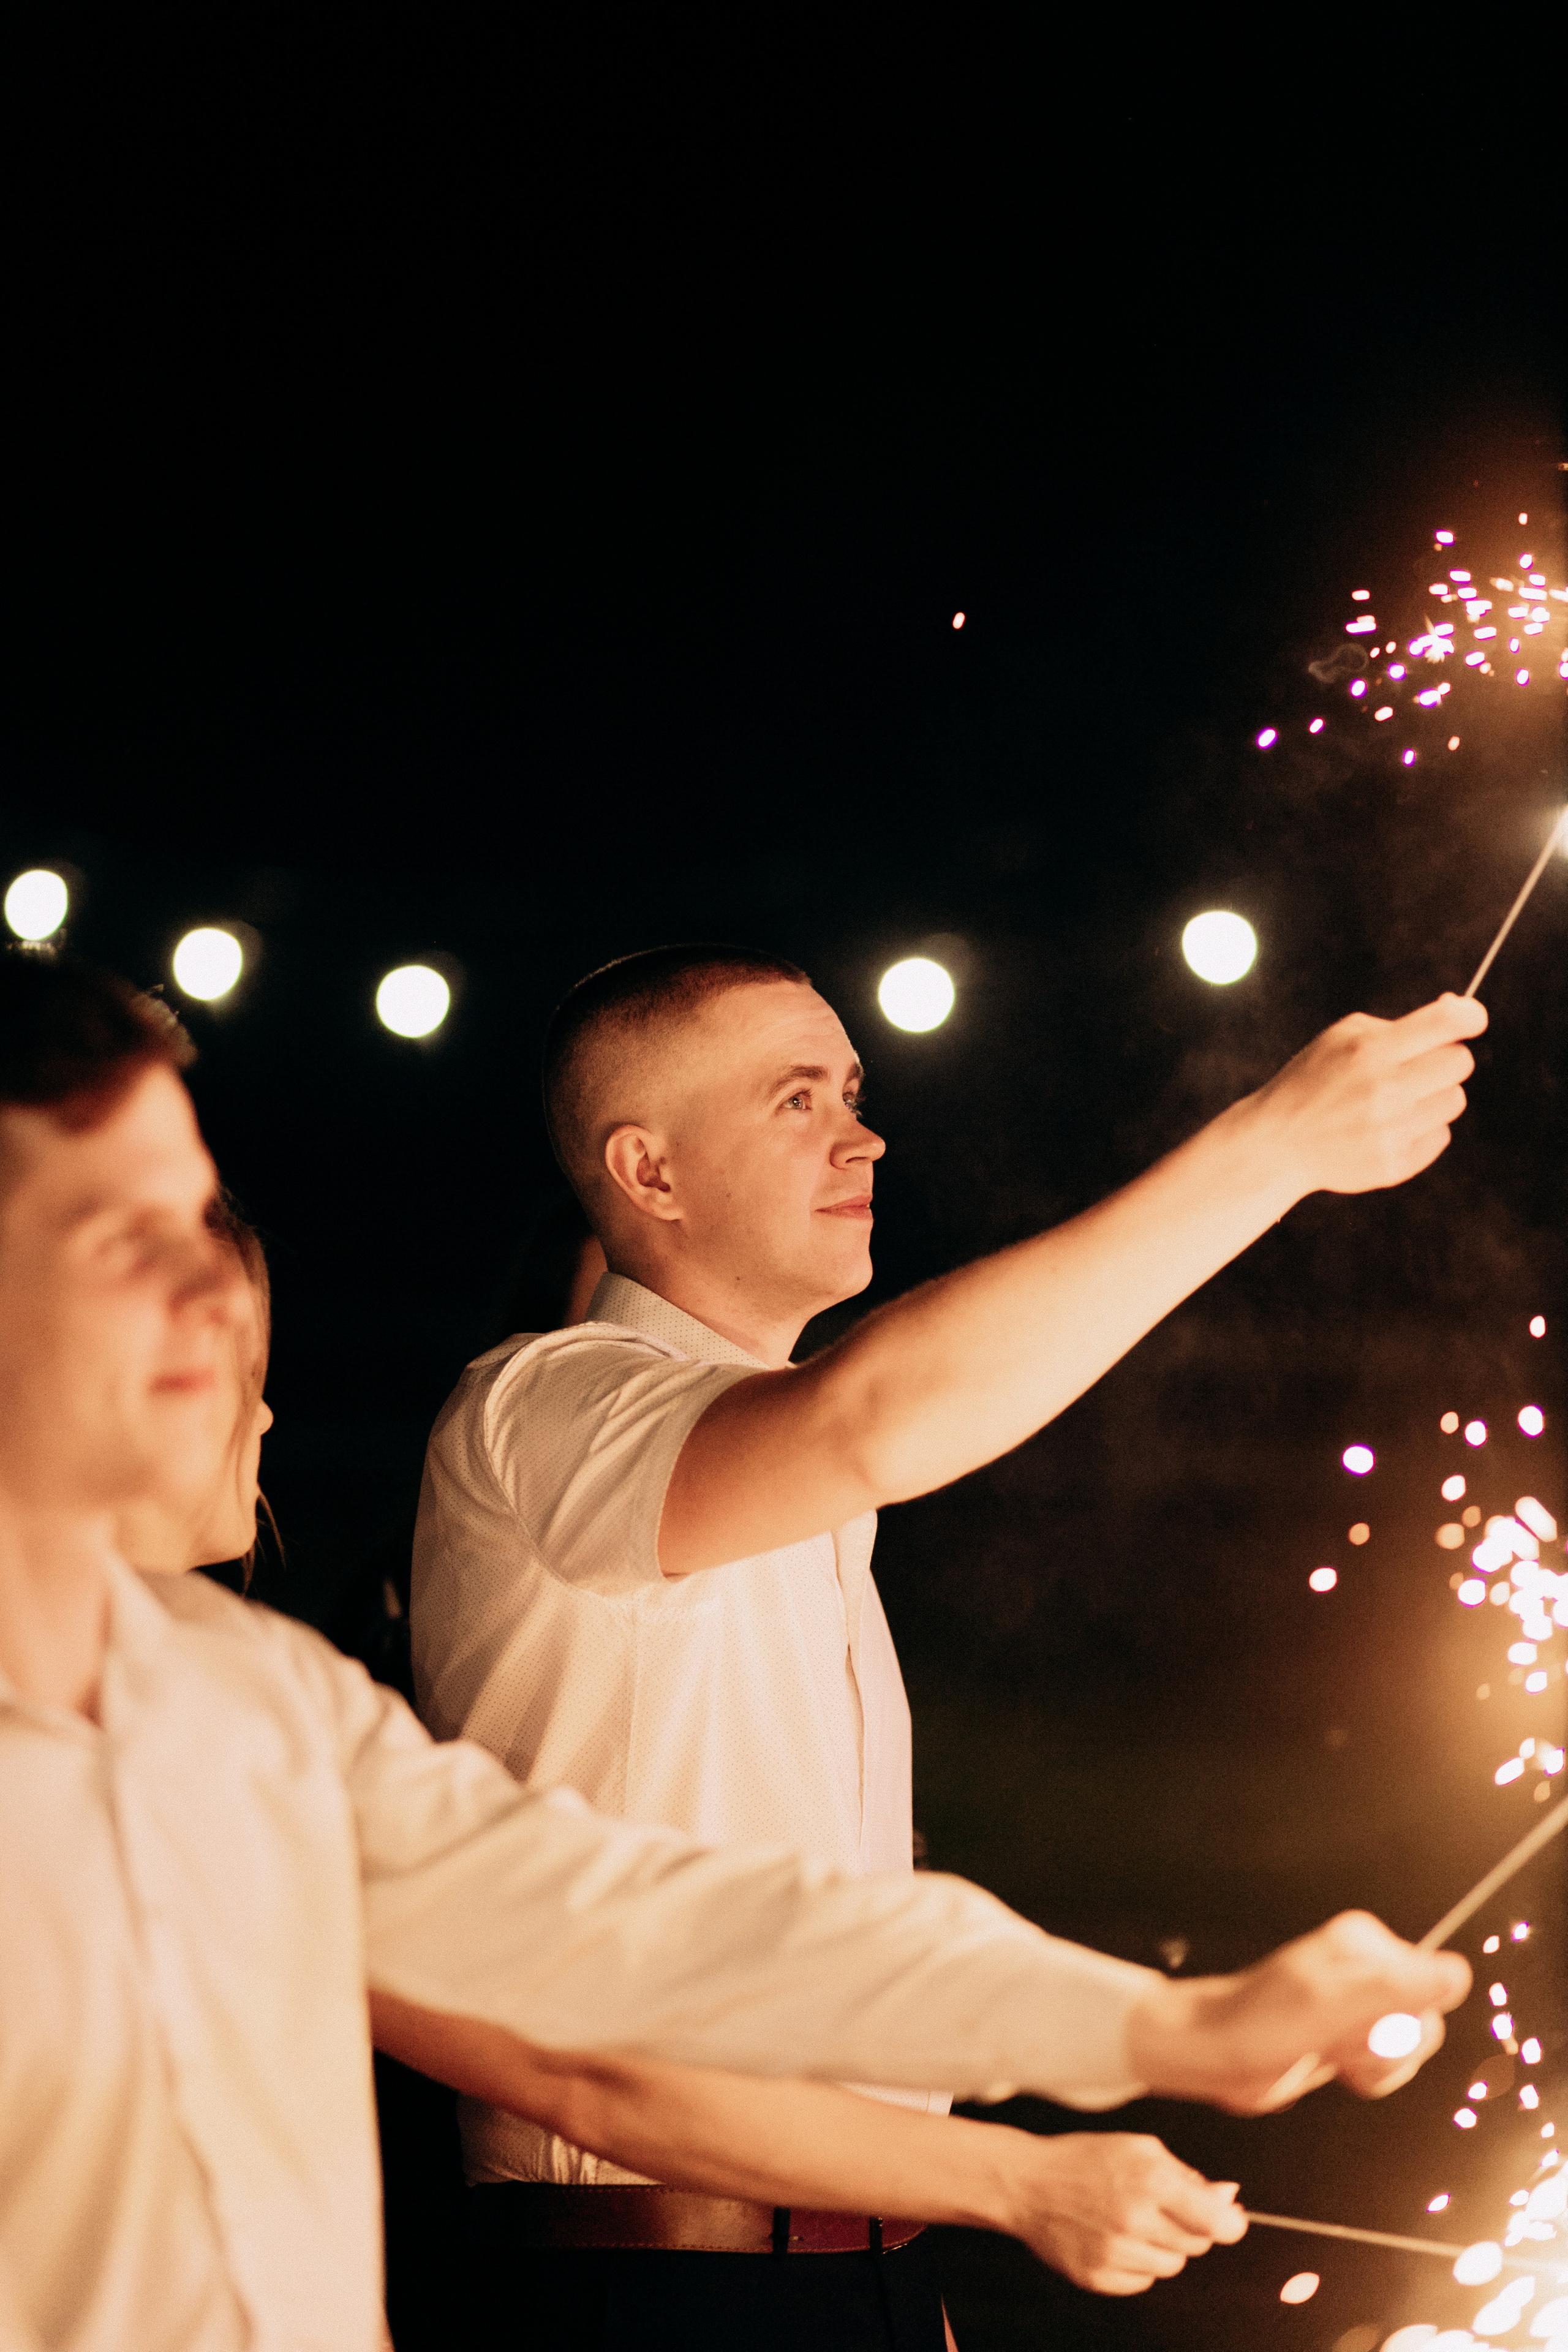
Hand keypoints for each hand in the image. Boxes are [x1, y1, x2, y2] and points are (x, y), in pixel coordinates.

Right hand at [1004, 2133, 1245, 2293]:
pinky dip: (1138, 2263)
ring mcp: (1116, 2252)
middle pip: (1196, 2245)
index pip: (1217, 2222)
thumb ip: (1188, 2175)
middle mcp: (1136, 2219)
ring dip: (1164, 2246)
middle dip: (1191, 2227)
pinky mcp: (1099, 2277)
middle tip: (1164, 2208)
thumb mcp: (1140, 2148)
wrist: (1028, 2184)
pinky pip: (1143, 2281)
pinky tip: (1116, 2238)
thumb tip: (1228, 2199)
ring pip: (1172, 2265)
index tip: (1230, 2220)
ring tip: (1134, 2221)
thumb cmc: (1084, 2159)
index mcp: (1151, 2180)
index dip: (1231, 2224)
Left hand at [1126, 1910, 1471, 2113]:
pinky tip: (1333, 2064)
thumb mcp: (1331, 2002)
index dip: (1402, 2022)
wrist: (1216, 2053)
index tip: (1358, 2024)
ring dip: (1375, 2066)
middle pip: (1425, 2022)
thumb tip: (1456, 1973)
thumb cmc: (1262, 2023)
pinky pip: (1388, 2064)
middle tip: (1339, 2041)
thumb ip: (1396, 1987)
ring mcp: (1361, 2002)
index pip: (1434, 1987)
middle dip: (1388, 2049)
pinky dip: (1367, 2075)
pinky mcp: (1350, 2032)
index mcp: (1366, 1944)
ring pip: (1409, 2048)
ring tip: (1330, 2052)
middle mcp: (1369, 1968)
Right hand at [1245, 992, 1486, 1201]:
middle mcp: (1384, 1089)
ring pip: (1454, 1100)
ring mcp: (1392, 1131)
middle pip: (1461, 1062)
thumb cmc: (1313, 1080)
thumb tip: (1457, 1012)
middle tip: (1417, 1066)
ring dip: (1433, 1096)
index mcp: (1369, 1050)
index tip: (1469, 1020)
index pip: (1447, 1023)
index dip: (1469, 1016)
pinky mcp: (1396, 1164)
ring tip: (1397, 1101)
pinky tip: (1389, 1128)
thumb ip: (1397, 1024)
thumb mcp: (1341, 1037)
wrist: (1277, 1143)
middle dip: (1444, 1059)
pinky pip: (1441, 1136)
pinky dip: (1422, 1130)